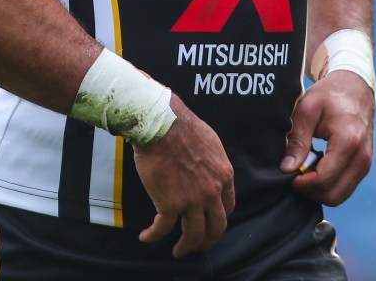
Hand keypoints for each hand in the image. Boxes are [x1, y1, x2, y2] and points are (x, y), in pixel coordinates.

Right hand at [133, 94, 234, 257]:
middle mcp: (211, 192)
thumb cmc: (182, 126)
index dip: (219, 218)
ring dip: (186, 247)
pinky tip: (146, 237)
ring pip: (193, 236)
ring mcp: (191, 200)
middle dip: (208, 241)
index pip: (228, 207)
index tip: (211, 222)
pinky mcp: (169, 204)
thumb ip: (213, 162)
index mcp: (223, 175)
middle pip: (215, 228)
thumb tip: (209, 170)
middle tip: (198, 245)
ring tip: (178, 251)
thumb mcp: (211, 142)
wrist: (162, 124)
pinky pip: (162, 229)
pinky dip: (153, 236)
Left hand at [280, 71, 374, 205]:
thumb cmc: (329, 94)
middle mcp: (362, 158)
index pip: (324, 180)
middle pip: (333, 195)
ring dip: (319, 188)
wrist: (355, 88)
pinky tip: (318, 165)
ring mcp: (365, 164)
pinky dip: (329, 183)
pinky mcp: (364, 166)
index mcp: (348, 142)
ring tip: (306, 166)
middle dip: (310, 190)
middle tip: (295, 172)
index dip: (302, 183)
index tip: (288, 173)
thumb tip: (287, 168)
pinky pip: (345, 187)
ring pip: (340, 195)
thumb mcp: (307, 109)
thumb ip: (297, 140)